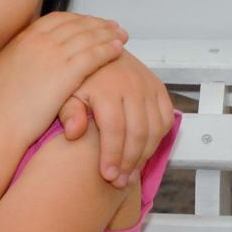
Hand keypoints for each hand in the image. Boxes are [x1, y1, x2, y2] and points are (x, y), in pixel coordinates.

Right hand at [0, 12, 127, 149]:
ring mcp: (52, 55)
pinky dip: (108, 50)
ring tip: (122, 36)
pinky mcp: (65, 73)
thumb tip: (29, 51)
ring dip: (108, 34)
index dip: (79, 19)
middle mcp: (38, 41)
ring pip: (88, 37)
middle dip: (97, 23)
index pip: (58, 19)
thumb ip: (21, 53)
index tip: (91, 22)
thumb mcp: (5, 67)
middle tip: (113, 25)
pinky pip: (94, 55)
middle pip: (76, 24)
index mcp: (23, 38)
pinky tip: (118, 50)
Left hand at [58, 50, 174, 187]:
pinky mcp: (158, 88)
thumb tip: (74, 134)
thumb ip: (68, 112)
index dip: (112, 156)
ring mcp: (148, 86)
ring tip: (130, 174)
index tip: (107, 176)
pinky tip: (144, 153)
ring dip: (145, 155)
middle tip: (119, 181)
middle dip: (129, 162)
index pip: (115, 129)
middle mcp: (132, 85)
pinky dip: (158, 139)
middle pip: (137, 133)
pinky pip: (166, 119)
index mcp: (107, 87)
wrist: (98, 50)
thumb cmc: (79, 76)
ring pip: (155, 130)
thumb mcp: (65, 91)